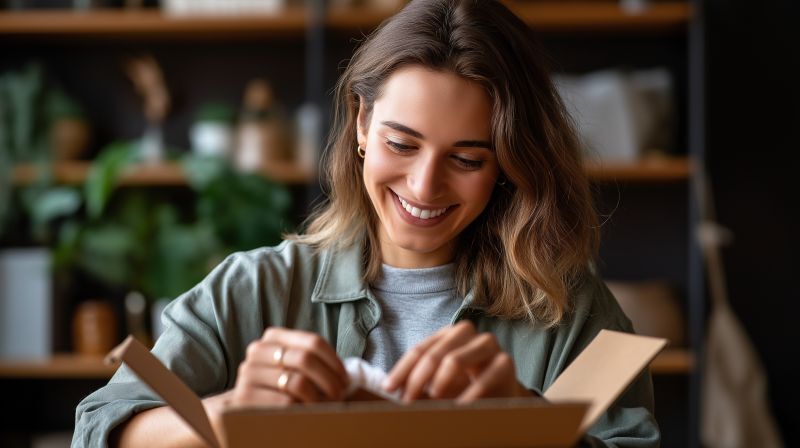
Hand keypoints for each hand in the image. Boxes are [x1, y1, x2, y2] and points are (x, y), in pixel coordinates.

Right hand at [229, 327, 348, 407]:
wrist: (251, 410)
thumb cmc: (283, 387)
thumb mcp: (295, 367)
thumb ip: (310, 357)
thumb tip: (342, 374)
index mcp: (272, 337)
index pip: (313, 342)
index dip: (334, 361)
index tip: (345, 378)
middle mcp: (257, 350)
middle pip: (305, 359)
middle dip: (328, 379)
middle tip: (339, 394)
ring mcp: (248, 372)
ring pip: (297, 382)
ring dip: (318, 397)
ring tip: (325, 406)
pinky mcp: (244, 397)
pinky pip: (284, 402)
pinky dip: (300, 410)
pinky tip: (306, 414)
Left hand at [382, 321, 531, 402]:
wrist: (502, 393)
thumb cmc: (465, 386)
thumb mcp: (439, 380)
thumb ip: (419, 380)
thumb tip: (389, 389)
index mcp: (448, 334)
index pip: (419, 350)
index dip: (402, 370)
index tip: (388, 389)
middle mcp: (467, 333)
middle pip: (434, 354)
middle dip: (416, 380)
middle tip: (408, 402)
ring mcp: (488, 345)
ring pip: (455, 360)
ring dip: (438, 385)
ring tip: (433, 404)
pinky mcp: (505, 363)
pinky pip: (482, 380)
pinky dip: (466, 398)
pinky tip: (458, 410)